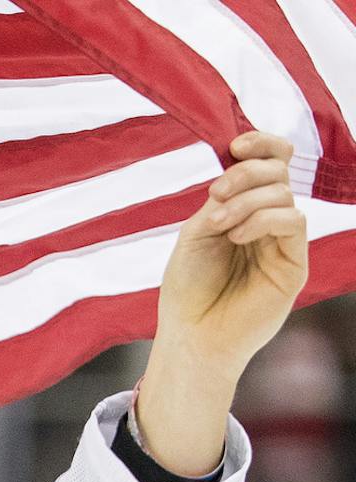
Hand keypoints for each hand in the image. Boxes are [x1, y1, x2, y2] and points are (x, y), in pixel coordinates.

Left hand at [155, 131, 307, 376]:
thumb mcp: (197, 232)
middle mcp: (267, 221)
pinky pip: (293, 221)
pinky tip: (237, 236)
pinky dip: (263, 220)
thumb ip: (222, 198)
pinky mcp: (294, 263)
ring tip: (217, 226)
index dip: (261, 144)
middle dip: (247, 172)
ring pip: (283, 194)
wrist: (191, 334)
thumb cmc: (189, 287)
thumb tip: (242, 162)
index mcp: (244, 209)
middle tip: (217, 191)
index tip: (235, 145)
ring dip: (247, 201)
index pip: (270, 163)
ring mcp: (283, 241)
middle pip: (278, 172)